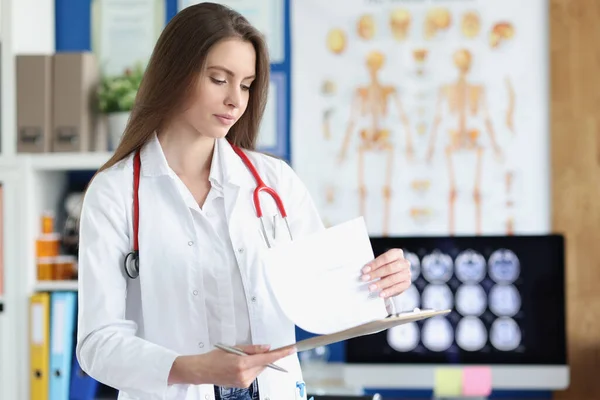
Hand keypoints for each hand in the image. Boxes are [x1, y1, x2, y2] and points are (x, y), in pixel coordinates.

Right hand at [169, 344, 294, 387]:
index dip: (280, 354)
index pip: (267, 359)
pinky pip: (254, 375)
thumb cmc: (215, 357)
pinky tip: (240, 366)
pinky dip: (251, 368)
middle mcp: (244, 375)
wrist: (202, 371)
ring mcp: (244, 382)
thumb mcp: (234, 348)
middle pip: (264, 364)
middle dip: (263, 357)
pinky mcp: (243, 386)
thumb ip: (253, 349)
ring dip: (256, 363)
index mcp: (242, 363)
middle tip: (252, 351)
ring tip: (240, 360)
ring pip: (259, 369)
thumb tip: (267, 348)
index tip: (291, 350)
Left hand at [361, 249, 410, 298]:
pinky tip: (381, 294)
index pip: (386, 258)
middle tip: (365, 278)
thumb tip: (364, 271)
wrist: (395, 276)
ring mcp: (407, 273)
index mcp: (397, 253)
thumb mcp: (381, 264)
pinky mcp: (407, 284)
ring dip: (380, 284)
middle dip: (376, 274)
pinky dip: (388, 291)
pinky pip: (397, 288)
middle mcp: (404, 262)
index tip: (365, 270)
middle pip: (389, 268)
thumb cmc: (386, 267)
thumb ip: (375, 266)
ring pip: (393, 279)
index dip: (375, 264)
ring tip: (371, 287)